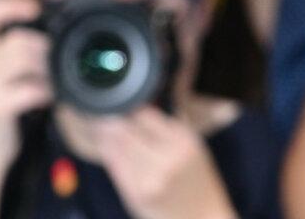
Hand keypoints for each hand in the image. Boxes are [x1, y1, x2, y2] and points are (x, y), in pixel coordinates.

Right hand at [0, 0, 51, 164]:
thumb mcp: (1, 69)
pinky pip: (31, 89)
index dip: (8, 5)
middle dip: (45, 50)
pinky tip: (48, 99)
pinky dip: (47, 92)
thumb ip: (16, 42)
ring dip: (48, 71)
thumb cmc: (0, 104)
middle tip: (55, 66)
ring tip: (52, 83)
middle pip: (18, 39)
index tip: (34, 9)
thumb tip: (37, 2)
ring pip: (25, 60)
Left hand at [93, 106, 236, 218]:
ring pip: (116, 146)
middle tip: (103, 115)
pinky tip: (106, 146)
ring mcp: (150, 178)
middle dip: (112, 121)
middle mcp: (167, 158)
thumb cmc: (197, 181)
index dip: (131, 110)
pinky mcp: (136, 194)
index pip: (144, 114)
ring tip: (101, 127)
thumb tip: (155, 97)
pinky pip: (114, 166)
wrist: (203, 218)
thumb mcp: (194, 145)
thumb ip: (172, 122)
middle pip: (127, 129)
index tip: (123, 107)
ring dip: (105, 135)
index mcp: (183, 140)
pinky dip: (108, 153)